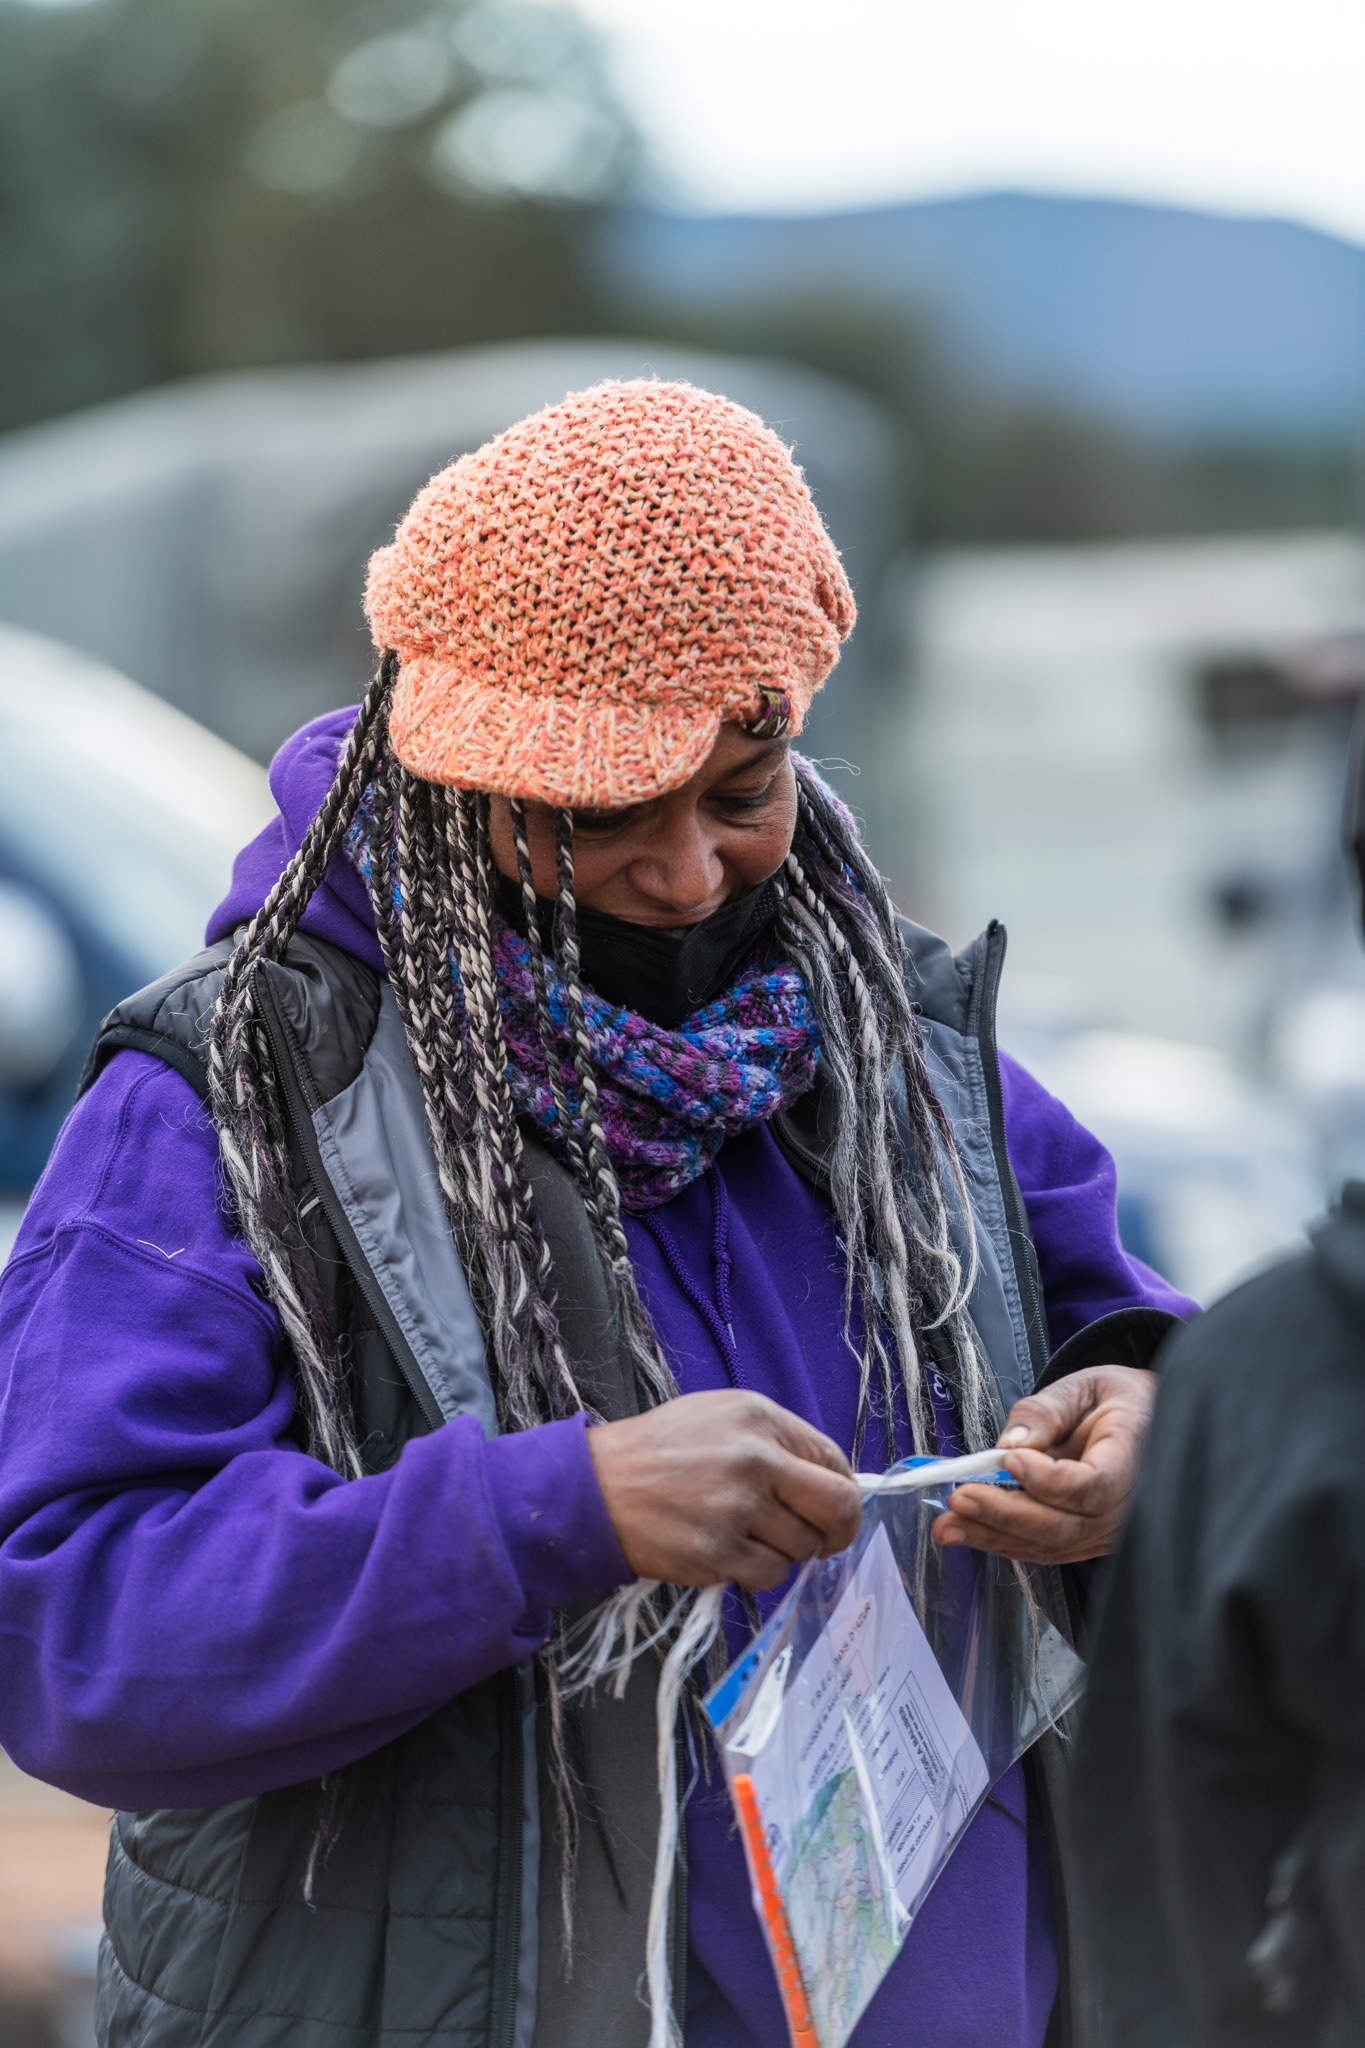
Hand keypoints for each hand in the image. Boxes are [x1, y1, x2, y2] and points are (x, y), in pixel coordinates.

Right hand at [587, 1389, 861, 1589]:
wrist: (596, 1487)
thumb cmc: (658, 1451)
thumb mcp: (719, 1416)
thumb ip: (776, 1441)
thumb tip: (828, 1480)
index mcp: (759, 1417)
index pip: (833, 1460)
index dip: (842, 1490)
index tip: (832, 1508)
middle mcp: (755, 1458)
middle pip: (838, 1505)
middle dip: (840, 1530)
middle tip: (825, 1541)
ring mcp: (737, 1508)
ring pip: (803, 1546)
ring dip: (786, 1550)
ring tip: (747, 1536)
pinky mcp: (718, 1552)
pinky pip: (771, 1574)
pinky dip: (760, 1573)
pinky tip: (732, 1555)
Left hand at [931, 1364, 1157, 1564]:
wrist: (1144, 1422)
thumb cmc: (1116, 1401)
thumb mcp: (1084, 1387)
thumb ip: (1046, 1412)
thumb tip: (1010, 1444)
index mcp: (1133, 1459)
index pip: (1092, 1487)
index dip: (1048, 1481)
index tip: (1009, 1460)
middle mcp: (1127, 1508)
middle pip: (1064, 1526)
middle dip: (1005, 1514)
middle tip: (959, 1497)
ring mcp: (1106, 1532)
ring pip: (1048, 1545)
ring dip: (992, 1536)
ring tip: (946, 1524)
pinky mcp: (1085, 1541)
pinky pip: (1043, 1548)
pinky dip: (1001, 1541)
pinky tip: (965, 1529)